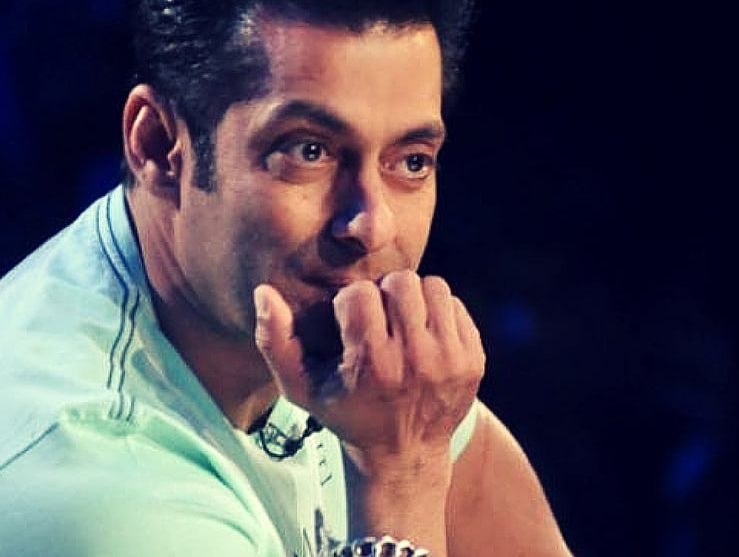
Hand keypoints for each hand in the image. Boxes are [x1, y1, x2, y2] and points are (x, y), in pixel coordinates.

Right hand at [253, 270, 484, 471]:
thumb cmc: (346, 413)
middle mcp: (416, 361)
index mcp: (372, 365)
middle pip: (400, 283)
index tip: (350, 326)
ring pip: (433, 286)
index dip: (349, 304)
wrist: (403, 456)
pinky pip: (455, 305)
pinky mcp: (474, 360)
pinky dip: (438, 314)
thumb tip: (263, 292)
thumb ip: (275, 341)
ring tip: (401, 324)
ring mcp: (451, 361)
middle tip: (378, 319)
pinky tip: (423, 336)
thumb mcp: (301, 388)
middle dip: (383, 294)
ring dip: (413, 299)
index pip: (360, 294)